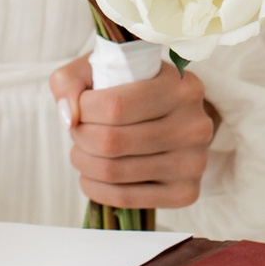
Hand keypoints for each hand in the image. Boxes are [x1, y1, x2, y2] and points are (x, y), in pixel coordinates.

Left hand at [47, 54, 215, 210]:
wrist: (172, 117)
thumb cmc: (133, 88)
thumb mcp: (104, 67)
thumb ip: (72, 80)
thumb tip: (69, 116)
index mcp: (182, 86)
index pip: (114, 106)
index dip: (82, 109)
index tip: (78, 106)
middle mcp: (195, 125)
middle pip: (111, 142)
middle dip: (81, 137)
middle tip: (77, 131)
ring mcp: (194, 162)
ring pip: (114, 171)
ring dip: (84, 162)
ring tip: (81, 151)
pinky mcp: (186, 192)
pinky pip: (125, 198)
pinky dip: (96, 188)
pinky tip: (92, 175)